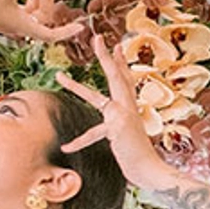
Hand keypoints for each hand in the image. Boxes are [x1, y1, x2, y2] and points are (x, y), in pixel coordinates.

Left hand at [56, 35, 174, 189]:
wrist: (150, 169)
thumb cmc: (138, 155)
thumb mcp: (128, 135)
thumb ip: (119, 126)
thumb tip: (112, 124)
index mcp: (130, 107)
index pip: (125, 79)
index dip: (120, 62)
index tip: (116, 46)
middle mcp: (128, 107)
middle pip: (115, 77)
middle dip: (106, 57)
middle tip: (97, 39)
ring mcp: (122, 117)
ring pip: (95, 98)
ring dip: (75, 87)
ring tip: (58, 76)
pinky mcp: (115, 130)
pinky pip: (92, 135)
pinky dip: (79, 142)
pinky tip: (66, 147)